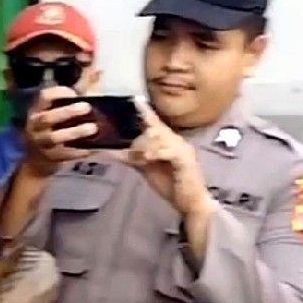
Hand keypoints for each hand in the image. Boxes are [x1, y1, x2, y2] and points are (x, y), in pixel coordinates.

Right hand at [20, 86, 95, 176]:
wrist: (37, 161)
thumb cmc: (53, 127)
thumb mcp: (61, 107)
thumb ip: (81, 90)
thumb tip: (99, 71)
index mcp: (39, 110)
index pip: (43, 98)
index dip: (57, 94)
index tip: (73, 93)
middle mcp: (36, 126)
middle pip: (47, 118)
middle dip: (66, 112)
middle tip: (86, 107)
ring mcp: (42, 143)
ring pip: (55, 137)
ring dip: (74, 132)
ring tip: (93, 128)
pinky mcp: (51, 158)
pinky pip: (65, 154)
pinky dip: (79, 151)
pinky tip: (92, 148)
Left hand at [115, 99, 215, 218]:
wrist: (190, 202)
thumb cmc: (170, 183)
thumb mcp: (146, 168)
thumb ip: (132, 157)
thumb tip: (111, 151)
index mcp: (168, 141)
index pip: (155, 124)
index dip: (146, 112)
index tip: (136, 99)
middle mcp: (177, 141)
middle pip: (157, 128)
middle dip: (143, 133)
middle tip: (131, 146)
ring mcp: (183, 150)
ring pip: (162, 137)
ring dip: (146, 145)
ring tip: (140, 157)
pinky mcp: (186, 161)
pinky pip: (171, 152)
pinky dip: (158, 153)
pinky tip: (149, 157)